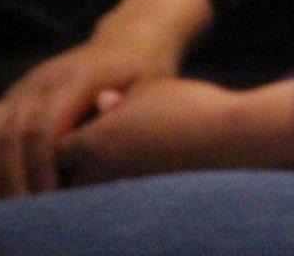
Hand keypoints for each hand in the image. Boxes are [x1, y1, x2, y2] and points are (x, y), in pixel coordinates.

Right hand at [0, 32, 181, 197]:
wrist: (128, 40)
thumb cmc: (144, 73)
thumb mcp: (148, 86)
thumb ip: (123, 107)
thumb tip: (98, 124)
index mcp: (79, 77)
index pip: (44, 127)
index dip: (41, 167)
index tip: (50, 197)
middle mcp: (45, 78)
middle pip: (14, 134)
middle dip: (17, 176)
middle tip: (28, 210)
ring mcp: (26, 84)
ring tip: (10, 202)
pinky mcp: (16, 93)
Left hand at [56, 77, 243, 186]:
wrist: (234, 138)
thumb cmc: (191, 107)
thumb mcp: (151, 90)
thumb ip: (118, 99)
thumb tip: (101, 103)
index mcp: (92, 142)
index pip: (59, 148)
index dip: (72, 135)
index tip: (88, 124)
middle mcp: (97, 174)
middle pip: (71, 176)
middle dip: (80, 164)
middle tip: (105, 144)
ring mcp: (120, 192)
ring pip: (96, 190)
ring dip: (103, 177)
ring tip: (131, 154)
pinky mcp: (144, 204)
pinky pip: (122, 197)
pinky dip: (128, 185)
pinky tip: (150, 165)